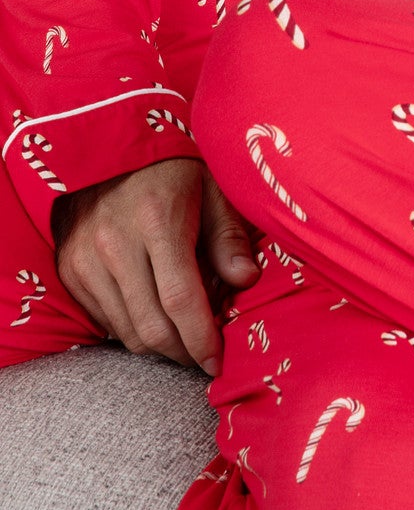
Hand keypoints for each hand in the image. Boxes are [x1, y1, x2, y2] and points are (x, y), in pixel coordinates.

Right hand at [52, 156, 259, 375]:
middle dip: (182, 352)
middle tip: (204, 357)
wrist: (111, 148)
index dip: (201, 338)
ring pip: (126, 331)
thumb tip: (246, 280)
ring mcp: (86, 258)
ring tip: (184, 340)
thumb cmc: (174, 169)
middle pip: (151, 326)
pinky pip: (105, 320)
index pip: (180, 299)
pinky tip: (155, 317)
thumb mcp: (212, 189)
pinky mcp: (70, 268)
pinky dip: (132, 329)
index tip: (218, 361)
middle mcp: (115, 243)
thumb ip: (228, 236)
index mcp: (158, 220)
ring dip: (159, 346)